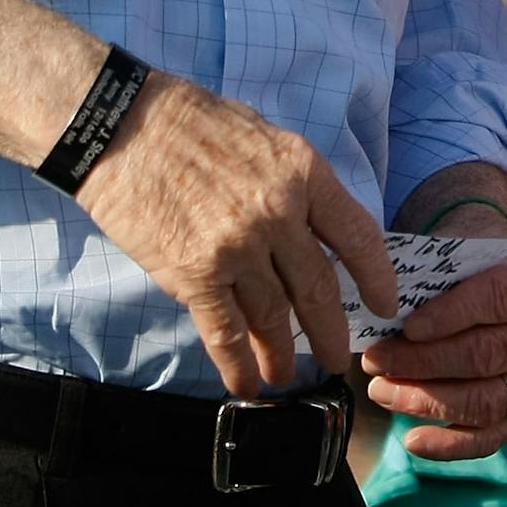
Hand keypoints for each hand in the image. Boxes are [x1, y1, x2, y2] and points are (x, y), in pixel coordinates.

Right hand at [77, 74, 397, 397]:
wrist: (120, 126)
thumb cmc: (190, 123)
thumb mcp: (263, 138)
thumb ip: (293, 184)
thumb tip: (315, 228)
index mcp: (302, 172)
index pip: (358, 236)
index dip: (377, 278)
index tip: (386, 305)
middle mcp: (278, 213)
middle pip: (318, 288)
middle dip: (330, 331)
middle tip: (336, 357)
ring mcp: (238, 247)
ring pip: (273, 317)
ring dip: (282, 354)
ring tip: (286, 374)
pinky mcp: (195, 275)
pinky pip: (226, 333)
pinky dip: (239, 365)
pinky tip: (247, 383)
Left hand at [359, 237, 506, 460]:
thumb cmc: (479, 257)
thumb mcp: (468, 244)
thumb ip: (438, 269)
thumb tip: (385, 301)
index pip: (498, 298)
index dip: (450, 316)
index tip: (406, 328)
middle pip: (488, 354)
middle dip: (424, 362)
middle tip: (376, 361)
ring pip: (488, 400)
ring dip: (428, 401)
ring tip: (382, 391)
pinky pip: (493, 435)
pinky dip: (451, 444)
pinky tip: (413, 441)